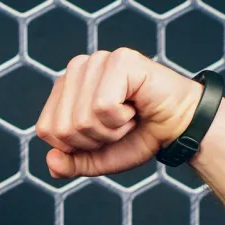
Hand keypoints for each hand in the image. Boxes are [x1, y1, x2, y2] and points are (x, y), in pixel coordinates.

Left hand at [34, 48, 206, 179]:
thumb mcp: (97, 158)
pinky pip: (103, 107)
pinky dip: (122, 119)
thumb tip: (51, 160)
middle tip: (118, 126)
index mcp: (65, 88)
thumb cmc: (138, 136)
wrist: (178, 129)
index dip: (75, 146)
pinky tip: (135, 107)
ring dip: (110, 131)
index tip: (102, 134)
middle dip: (94, 140)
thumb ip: (70, 164)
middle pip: (62, 128)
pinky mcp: (120, 60)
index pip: (46, 130)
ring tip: (128, 117)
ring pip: (82, 119)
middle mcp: (77, 69)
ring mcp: (97, 61)